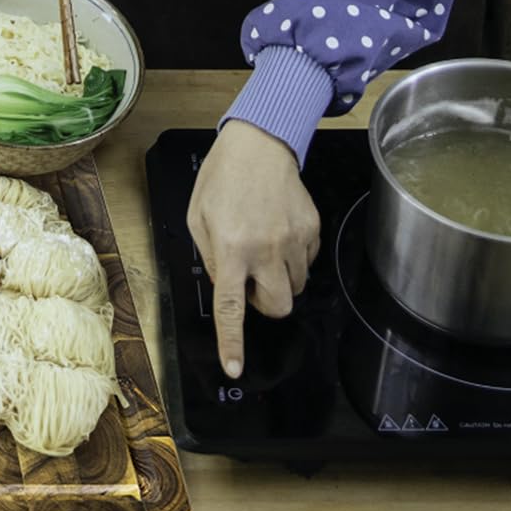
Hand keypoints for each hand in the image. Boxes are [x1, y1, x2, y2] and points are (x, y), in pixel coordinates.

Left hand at [186, 119, 320, 377]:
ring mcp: (293, 239)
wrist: (260, 143)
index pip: (232, 307)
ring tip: (262, 249)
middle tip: (250, 283)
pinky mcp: (311, 228)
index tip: (235, 368)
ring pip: (295, 287)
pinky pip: (307, 262)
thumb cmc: (222, 178)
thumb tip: (226, 287)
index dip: (233, 342)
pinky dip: (293, 259)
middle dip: (266, 305)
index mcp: (231, 249)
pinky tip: (278, 234)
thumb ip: (211, 258)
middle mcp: (265, 249)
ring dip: (279, 280)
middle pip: (279, 306)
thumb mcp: (198, 219)